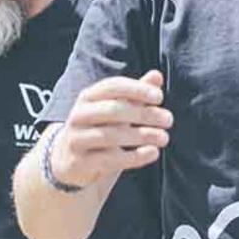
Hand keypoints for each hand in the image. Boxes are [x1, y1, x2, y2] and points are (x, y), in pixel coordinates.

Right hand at [50, 70, 171, 188]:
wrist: (69, 160)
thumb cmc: (100, 127)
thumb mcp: (116, 108)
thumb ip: (136, 93)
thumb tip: (157, 76)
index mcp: (89, 97)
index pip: (112, 86)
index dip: (137, 89)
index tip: (159, 98)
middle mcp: (79, 115)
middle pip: (113, 110)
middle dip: (144, 114)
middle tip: (169, 120)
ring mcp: (76, 139)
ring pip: (111, 135)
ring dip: (142, 136)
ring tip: (164, 138)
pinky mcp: (79, 162)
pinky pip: (109, 159)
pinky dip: (134, 157)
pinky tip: (153, 153)